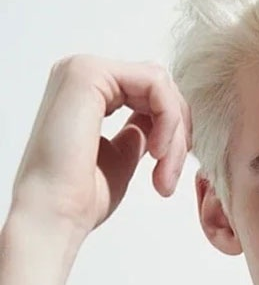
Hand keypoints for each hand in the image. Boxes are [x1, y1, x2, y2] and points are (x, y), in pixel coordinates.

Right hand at [10, 54, 192, 241]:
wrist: (55, 215)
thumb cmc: (80, 199)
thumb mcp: (120, 159)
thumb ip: (136, 135)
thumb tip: (153, 126)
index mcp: (85, 93)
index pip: (148, 93)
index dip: (172, 131)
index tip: (169, 174)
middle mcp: (81, 74)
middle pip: (157, 86)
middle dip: (176, 132)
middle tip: (169, 177)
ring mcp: (82, 69)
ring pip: (159, 85)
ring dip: (174, 132)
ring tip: (164, 174)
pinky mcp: (88, 74)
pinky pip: (154, 83)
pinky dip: (168, 119)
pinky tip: (156, 153)